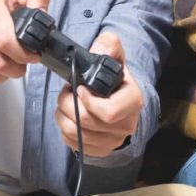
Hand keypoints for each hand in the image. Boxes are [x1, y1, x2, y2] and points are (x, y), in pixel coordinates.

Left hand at [54, 33, 143, 156]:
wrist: (119, 98)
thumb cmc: (115, 78)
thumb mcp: (115, 55)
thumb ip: (108, 45)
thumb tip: (100, 50)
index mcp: (133, 102)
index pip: (109, 112)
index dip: (88, 101)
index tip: (79, 88)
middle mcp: (126, 125)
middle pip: (85, 121)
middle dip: (67, 103)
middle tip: (67, 91)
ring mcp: (112, 140)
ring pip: (75, 133)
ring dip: (62, 115)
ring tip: (66, 102)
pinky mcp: (100, 150)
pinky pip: (73, 143)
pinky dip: (65, 129)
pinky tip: (70, 116)